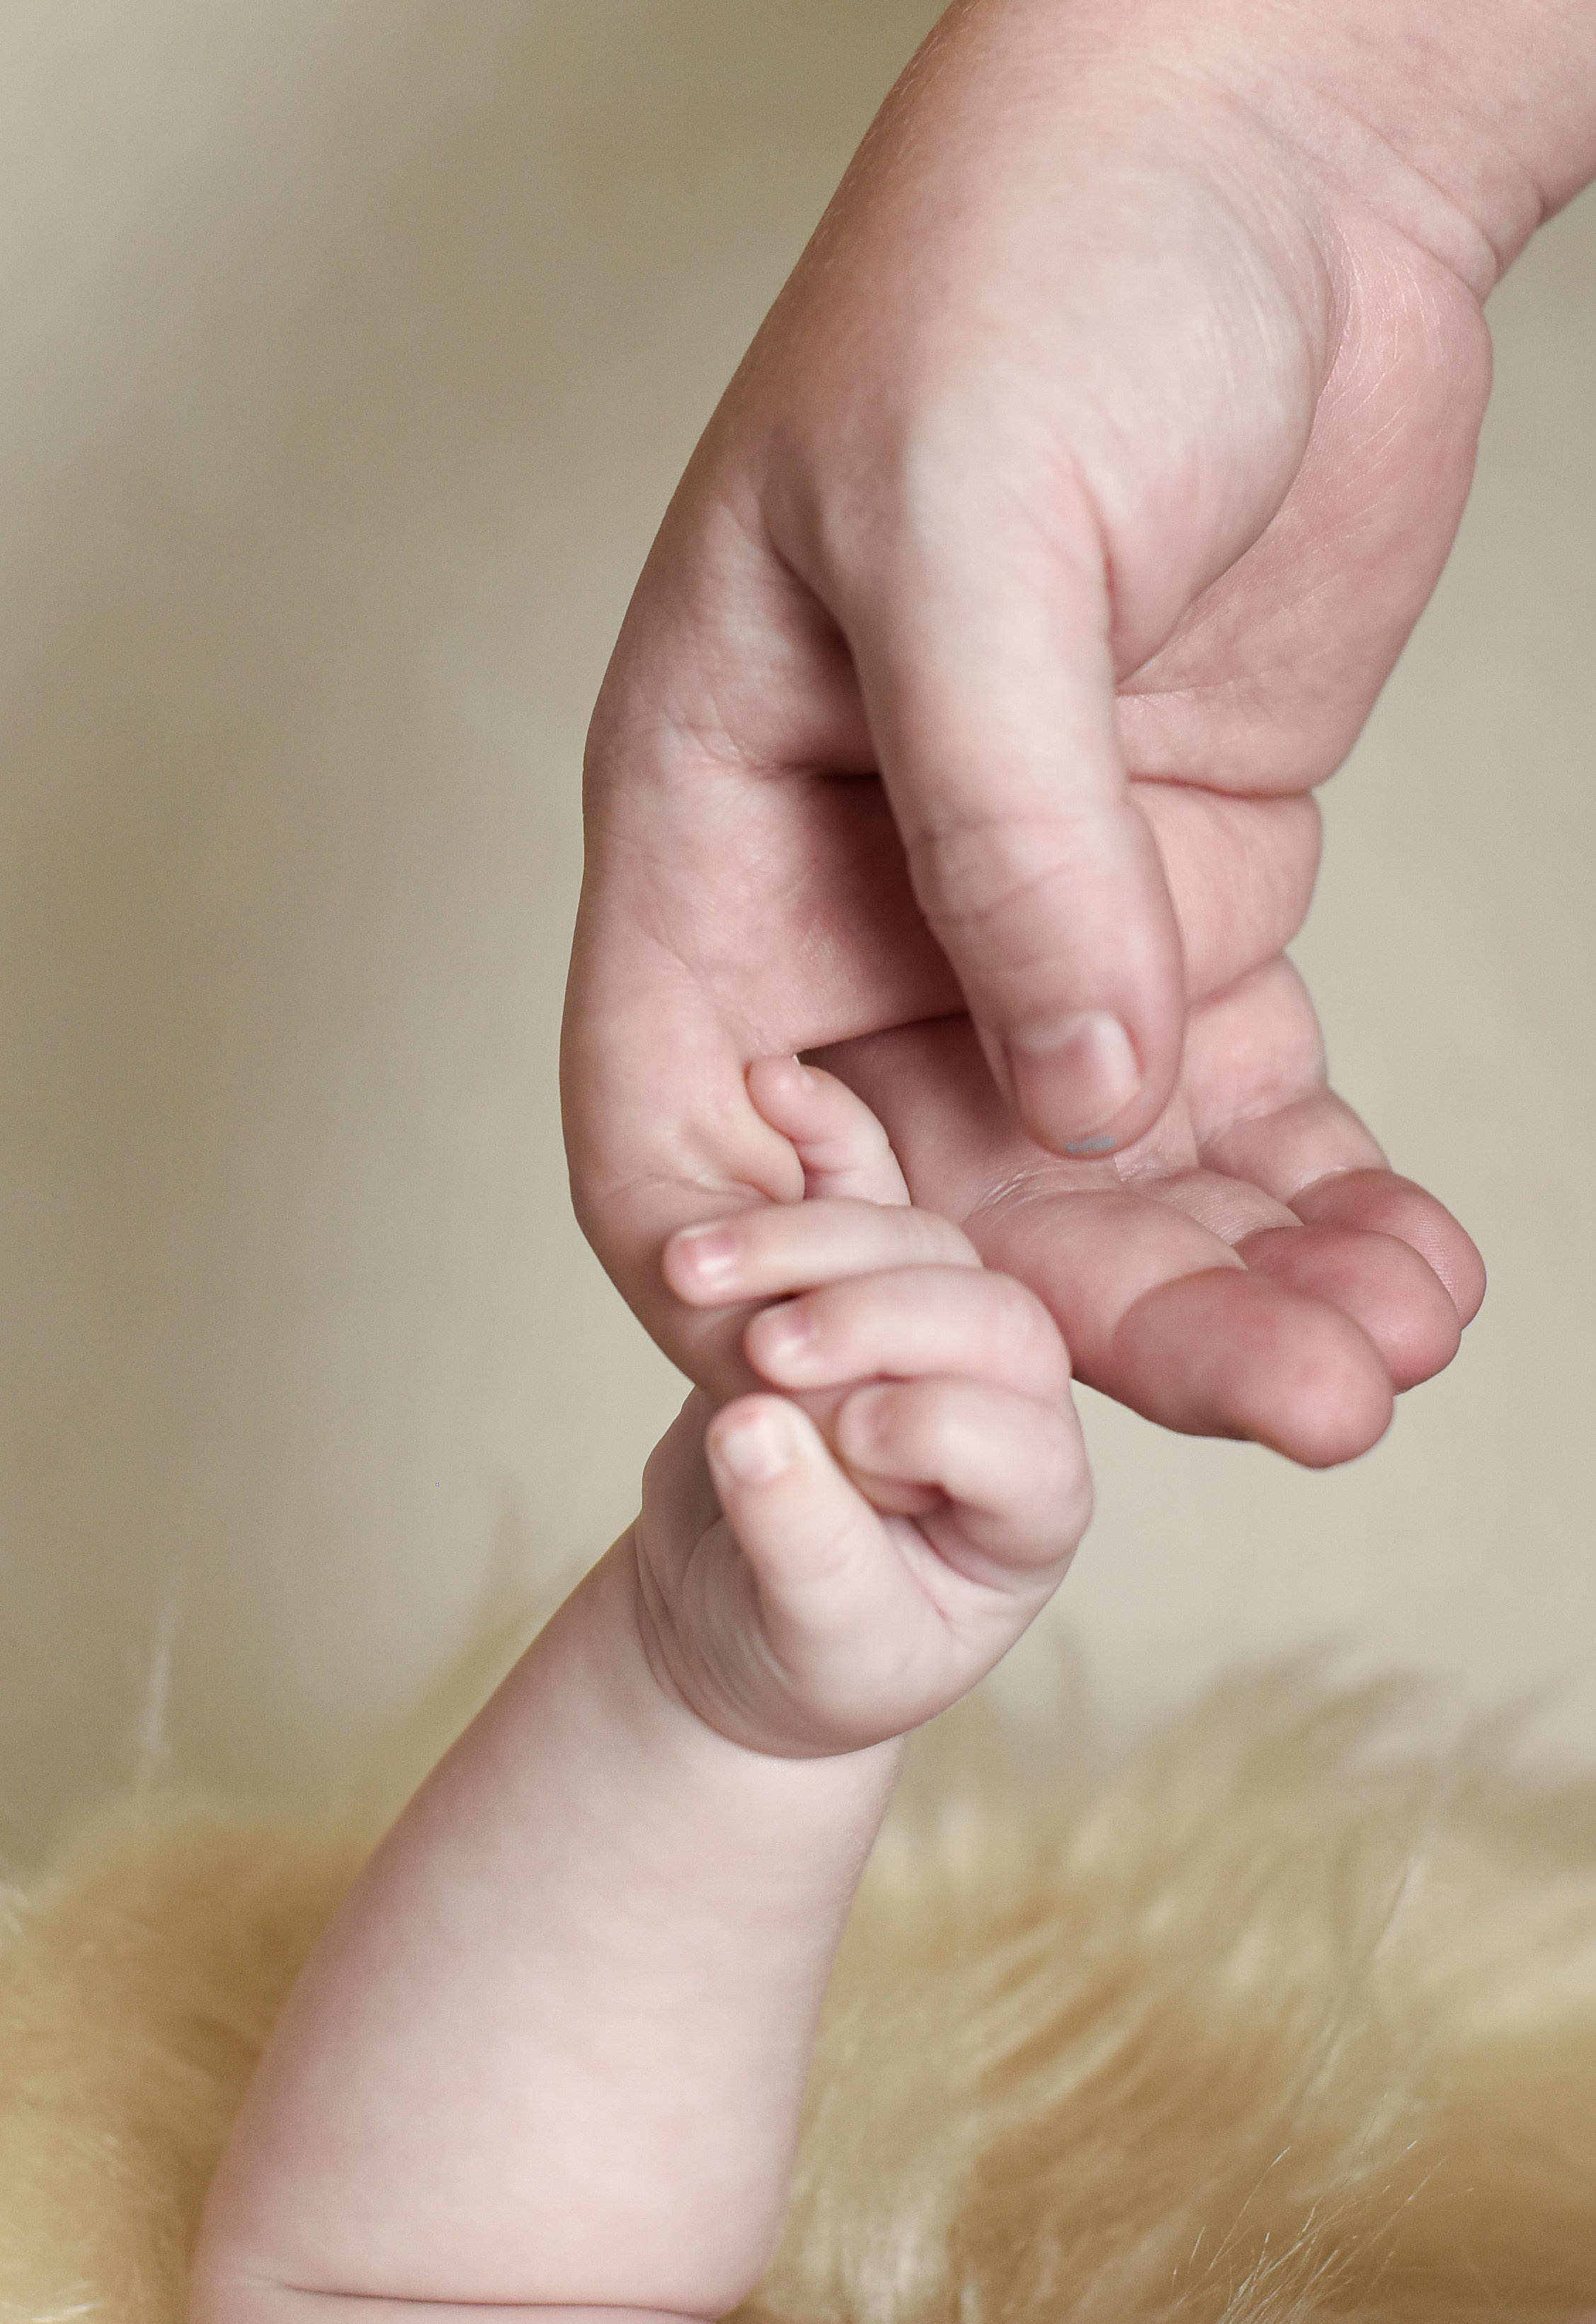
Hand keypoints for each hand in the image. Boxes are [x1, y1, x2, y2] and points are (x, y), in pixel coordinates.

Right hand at [566, 0, 1594, 1461]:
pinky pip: (1229, 1108)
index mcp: (713, 831)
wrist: (1273, 160)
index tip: (903, 1392)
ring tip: (1377, 1364)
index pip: (673, 1133)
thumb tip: (1075, 1098)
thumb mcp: (972, 543)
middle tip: (1277, 1404)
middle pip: (929, 1208)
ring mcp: (1027, 922)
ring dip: (1230, 1295)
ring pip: (1096, 1187)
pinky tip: (1409, 1268)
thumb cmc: (1034, 272)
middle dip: (1088, 1329)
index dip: (761, 1295)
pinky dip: (1315, 1202)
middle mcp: (853, 912)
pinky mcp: (1183, 905)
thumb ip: (1001, 839)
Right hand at [633, 1060, 1090, 1757]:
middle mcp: (1012, 1398)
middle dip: (879, 1321)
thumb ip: (801, 1545)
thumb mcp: (811, 1644)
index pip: (1024, 1444)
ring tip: (692, 1269)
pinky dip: (815, 1134)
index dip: (941, 1431)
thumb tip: (755, 1430)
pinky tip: (764, 1086)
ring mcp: (939, 1321)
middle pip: (988, 1319)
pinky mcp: (860, 1265)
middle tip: (770, 1346)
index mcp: (1036, 1507)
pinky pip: (854, 1184)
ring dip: (808, 1242)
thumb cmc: (791, 1660)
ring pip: (915, 1244)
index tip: (848, 1441)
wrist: (725, 1611)